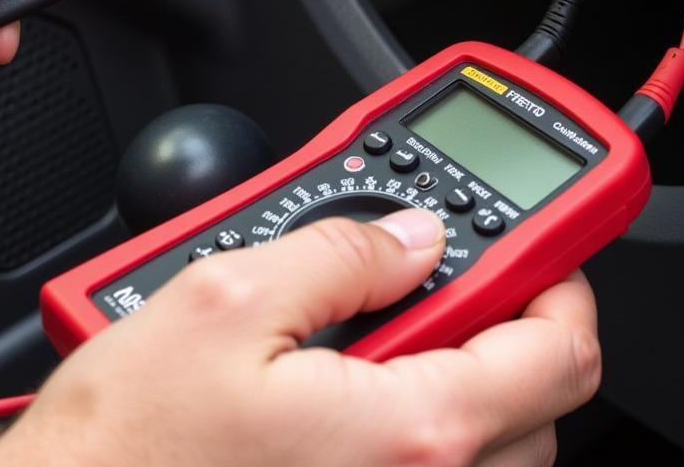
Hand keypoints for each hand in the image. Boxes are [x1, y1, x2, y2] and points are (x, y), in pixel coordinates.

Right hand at [0, 209, 599, 466]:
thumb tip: (414, 237)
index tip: (544, 248)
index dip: (563, 281)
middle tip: (456, 283)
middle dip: (513, 328)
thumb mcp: (225, 303)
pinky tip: (369, 389)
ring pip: (497, 450)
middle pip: (539, 403)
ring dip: (473, 380)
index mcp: (407, 434)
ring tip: (400, 334)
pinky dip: (434, 430)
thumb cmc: (120, 454)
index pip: (560, 354)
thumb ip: (342, 254)